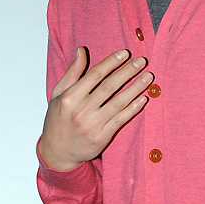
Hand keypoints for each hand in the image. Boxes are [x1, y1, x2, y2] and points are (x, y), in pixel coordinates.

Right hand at [38, 47, 152, 169]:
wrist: (57, 153)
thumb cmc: (57, 120)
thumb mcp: (58, 94)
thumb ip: (72, 72)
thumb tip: (82, 50)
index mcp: (70, 97)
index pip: (95, 75)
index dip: (111, 62)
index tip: (125, 53)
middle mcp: (81, 110)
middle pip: (109, 86)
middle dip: (127, 72)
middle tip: (141, 61)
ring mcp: (93, 124)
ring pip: (118, 102)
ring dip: (135, 88)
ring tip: (148, 77)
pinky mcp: (102, 136)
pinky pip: (121, 119)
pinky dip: (133, 108)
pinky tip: (143, 98)